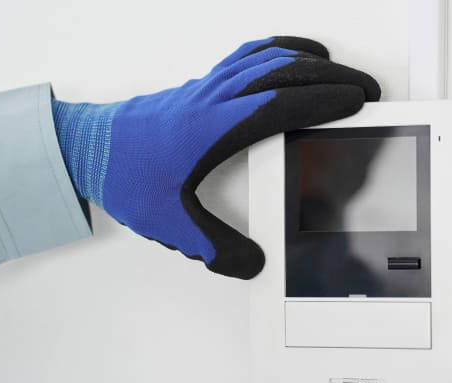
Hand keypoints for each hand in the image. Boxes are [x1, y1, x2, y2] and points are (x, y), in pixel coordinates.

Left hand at [52, 36, 379, 278]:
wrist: (85, 146)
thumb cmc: (122, 174)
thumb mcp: (169, 221)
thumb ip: (214, 246)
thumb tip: (251, 264)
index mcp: (212, 129)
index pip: (281, 105)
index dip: (324, 100)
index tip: (356, 102)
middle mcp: (214, 100)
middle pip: (284, 72)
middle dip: (333, 76)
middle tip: (366, 88)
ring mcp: (208, 88)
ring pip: (268, 58)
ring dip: (311, 60)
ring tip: (340, 70)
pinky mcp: (202, 87)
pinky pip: (246, 55)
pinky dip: (278, 49)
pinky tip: (291, 56)